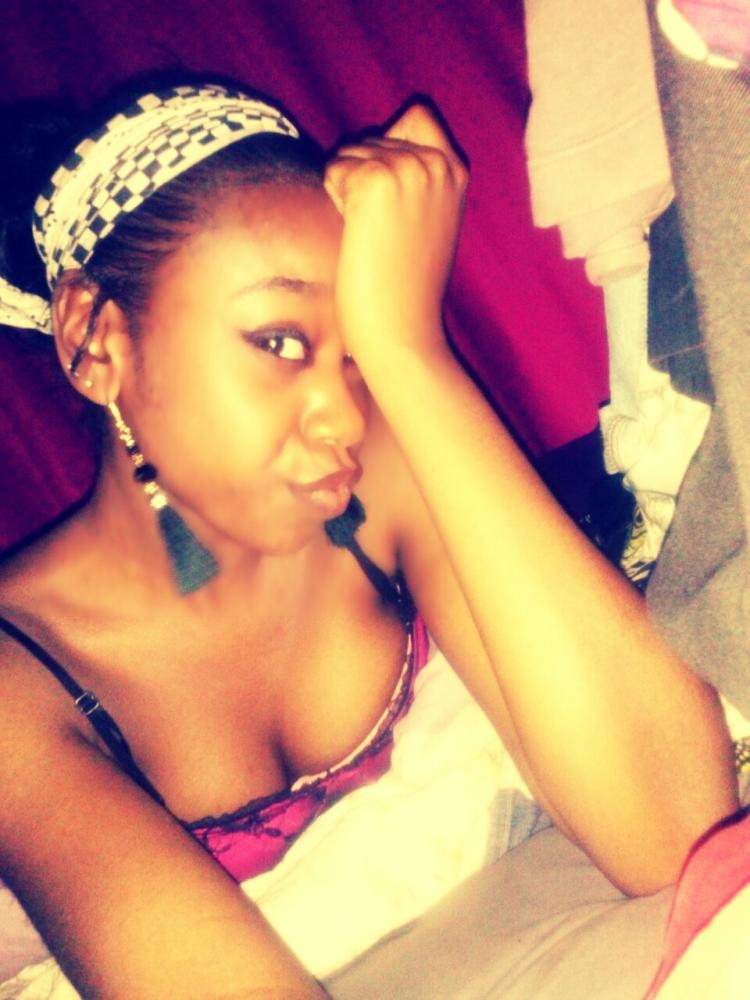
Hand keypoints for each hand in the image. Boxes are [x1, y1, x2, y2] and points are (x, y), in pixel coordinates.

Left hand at [325, 103, 467, 367]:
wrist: (403, 329)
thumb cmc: (406, 287)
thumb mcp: (428, 223)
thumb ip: (415, 181)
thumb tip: (367, 146)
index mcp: (456, 171)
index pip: (415, 117)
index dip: (386, 149)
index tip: (388, 199)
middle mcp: (436, 162)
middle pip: (374, 137)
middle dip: (363, 176)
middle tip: (382, 233)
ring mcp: (408, 168)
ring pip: (351, 152)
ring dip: (347, 190)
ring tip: (372, 237)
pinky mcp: (377, 181)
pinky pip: (334, 169)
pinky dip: (335, 199)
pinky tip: (358, 236)